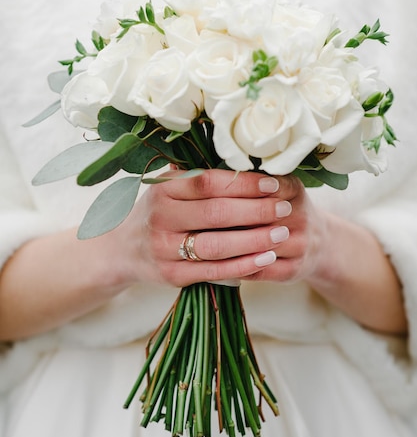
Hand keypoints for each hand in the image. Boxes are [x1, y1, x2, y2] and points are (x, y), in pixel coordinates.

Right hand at [116, 169, 320, 287]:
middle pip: (216, 214)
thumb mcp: (169, 188)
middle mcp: (161, 217)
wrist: (124, 250)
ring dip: (254, 240)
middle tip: (284, 209)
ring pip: (216, 245)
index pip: (209, 182)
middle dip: (256, 211)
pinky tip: (265, 258)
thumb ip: (199, 177)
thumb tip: (250, 160)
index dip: (244, 183)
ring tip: (281, 233)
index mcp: (163, 189)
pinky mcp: (172, 275)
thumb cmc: (160, 212)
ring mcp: (164, 249)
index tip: (273, 184)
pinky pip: (213, 271)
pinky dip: (243, 265)